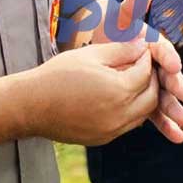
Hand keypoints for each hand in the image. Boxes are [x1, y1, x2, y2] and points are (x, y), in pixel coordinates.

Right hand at [26, 36, 157, 145]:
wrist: (30, 106)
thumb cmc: (57, 75)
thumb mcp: (90, 54)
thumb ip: (121, 49)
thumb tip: (142, 44)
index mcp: (118, 90)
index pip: (145, 73)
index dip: (146, 59)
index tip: (142, 50)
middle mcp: (119, 114)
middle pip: (151, 97)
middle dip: (151, 80)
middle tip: (143, 65)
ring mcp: (111, 130)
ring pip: (142, 114)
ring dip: (143, 97)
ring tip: (133, 81)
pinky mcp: (103, 139)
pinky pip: (128, 125)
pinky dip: (131, 111)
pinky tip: (120, 98)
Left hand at [92, 0, 182, 142]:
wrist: (95, 55)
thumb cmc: (107, 35)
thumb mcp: (115, 22)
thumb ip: (130, 8)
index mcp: (152, 45)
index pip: (162, 51)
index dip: (168, 57)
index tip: (172, 65)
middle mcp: (157, 65)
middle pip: (168, 76)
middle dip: (176, 86)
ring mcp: (152, 84)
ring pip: (164, 97)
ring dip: (174, 109)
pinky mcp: (146, 101)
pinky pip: (156, 113)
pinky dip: (165, 125)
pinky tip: (176, 138)